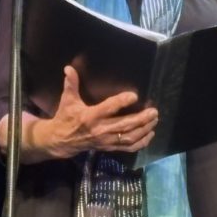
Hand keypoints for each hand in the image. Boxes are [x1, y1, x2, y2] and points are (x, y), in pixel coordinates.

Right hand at [24, 66, 158, 159]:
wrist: (62, 140)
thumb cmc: (66, 117)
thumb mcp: (67, 100)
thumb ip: (71, 84)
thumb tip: (69, 68)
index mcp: (90, 116)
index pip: (109, 108)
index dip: (121, 102)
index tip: (134, 95)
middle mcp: (100, 130)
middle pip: (124, 125)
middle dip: (141, 119)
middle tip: (153, 111)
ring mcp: (106, 140)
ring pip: (129, 137)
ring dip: (144, 130)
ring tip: (154, 120)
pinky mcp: (109, 147)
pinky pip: (128, 148)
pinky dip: (141, 142)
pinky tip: (150, 134)